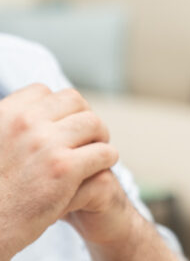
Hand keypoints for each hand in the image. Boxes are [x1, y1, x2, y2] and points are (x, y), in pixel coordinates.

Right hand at [0, 84, 118, 260]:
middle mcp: (25, 122)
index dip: (60, 109)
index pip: (43, 91)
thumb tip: (33, 124)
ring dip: (101, 137)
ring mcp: (47, 144)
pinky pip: (103, 152)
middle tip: (89, 138)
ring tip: (98, 153)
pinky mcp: (65, 169)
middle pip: (73, 101)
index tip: (64, 127)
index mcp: (5, 114)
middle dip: (85, 117)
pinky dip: (107, 159)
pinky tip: (101, 168)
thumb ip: (10, 130)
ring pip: (94, 123)